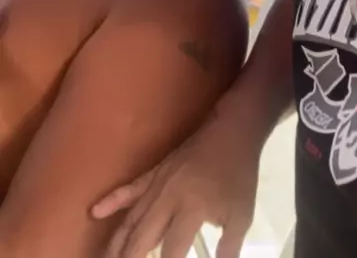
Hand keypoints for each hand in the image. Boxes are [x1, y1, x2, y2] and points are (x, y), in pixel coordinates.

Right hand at [92, 115, 259, 257]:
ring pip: (132, 219)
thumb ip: (229, 249)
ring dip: (117, 242)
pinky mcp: (155, 171)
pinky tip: (96, 211)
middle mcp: (168, 199)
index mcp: (191, 211)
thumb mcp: (241, 216)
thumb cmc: (238, 175)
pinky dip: (113, 200)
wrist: (231, 132)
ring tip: (105, 257)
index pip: (171, 252)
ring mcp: (158, 184)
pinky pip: (130, 188)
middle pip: (142, 239)